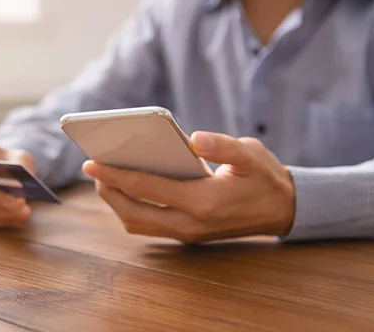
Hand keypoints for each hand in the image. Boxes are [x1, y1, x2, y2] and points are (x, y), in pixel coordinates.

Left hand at [82, 131, 295, 243]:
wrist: (283, 211)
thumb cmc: (264, 178)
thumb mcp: (251, 155)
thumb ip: (223, 146)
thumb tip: (193, 138)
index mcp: (203, 202)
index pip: (147, 187)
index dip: (115, 173)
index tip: (89, 162)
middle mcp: (190, 224)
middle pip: (133, 213)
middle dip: (108, 190)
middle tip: (93, 167)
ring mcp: (187, 233)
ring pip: (137, 224)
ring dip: (116, 203)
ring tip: (104, 177)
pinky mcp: (187, 234)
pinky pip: (148, 226)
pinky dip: (130, 209)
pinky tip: (125, 188)